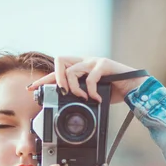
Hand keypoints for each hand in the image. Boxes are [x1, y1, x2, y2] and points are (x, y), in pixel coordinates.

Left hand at [27, 56, 148, 103]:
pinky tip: (96, 98)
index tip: (32, 89)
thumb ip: (79, 96)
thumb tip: (65, 104)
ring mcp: (94, 61)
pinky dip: (91, 91)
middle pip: (60, 60)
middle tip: (59, 92)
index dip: (43, 80)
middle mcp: (84, 62)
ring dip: (74, 88)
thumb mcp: (91, 95)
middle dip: (55, 78)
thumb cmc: (113, 91)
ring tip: (82, 98)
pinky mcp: (104, 64)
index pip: (57, 70)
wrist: (133, 87)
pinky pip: (91, 78)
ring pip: (72, 71)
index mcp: (79, 68)